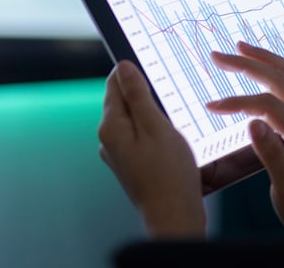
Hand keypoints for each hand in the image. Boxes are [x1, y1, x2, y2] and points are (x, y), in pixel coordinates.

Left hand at [97, 60, 206, 237]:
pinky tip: (170, 142)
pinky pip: (140, 137)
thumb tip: (123, 67)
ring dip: (152, 116)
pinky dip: (154, 133)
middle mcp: (109, 140)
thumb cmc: (169, 174)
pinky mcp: (131, 164)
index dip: (134, 73)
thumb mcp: (156, 126)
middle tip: (170, 104)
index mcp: (110, 127)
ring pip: (134, 120)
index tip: (156, 74)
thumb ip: (138, 95)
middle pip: (123, 101)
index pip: (114, 83)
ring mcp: (118, 154)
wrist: (174, 216)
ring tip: (173, 126)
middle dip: (145, 96)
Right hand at [207, 42, 283, 237]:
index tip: (211, 106)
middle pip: (280, 79)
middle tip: (218, 56)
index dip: (238, 101)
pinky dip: (277, 70)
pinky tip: (265, 68)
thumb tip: (252, 122)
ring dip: (266, 59)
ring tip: (242, 48)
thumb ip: (271, 155)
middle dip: (248, 63)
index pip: (268, 105)